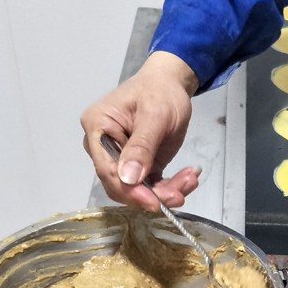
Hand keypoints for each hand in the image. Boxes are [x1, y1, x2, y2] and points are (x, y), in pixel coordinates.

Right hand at [81, 51, 201, 209]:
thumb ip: (142, 146)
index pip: (107, 169)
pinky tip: (188, 179)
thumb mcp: (155, 115)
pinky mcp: (138, 167)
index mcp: (97, 128)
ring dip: (166, 191)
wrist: (171, 85)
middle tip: (180, 193)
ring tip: (190, 180)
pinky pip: (150, 186)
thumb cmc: (160, 91)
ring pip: (138, 190)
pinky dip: (170, 187)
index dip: (129, 190)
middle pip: (121, 185)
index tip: (154, 202)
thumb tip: (128, 178)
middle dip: (152, 194)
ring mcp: (120, 158)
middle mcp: (102, 147)